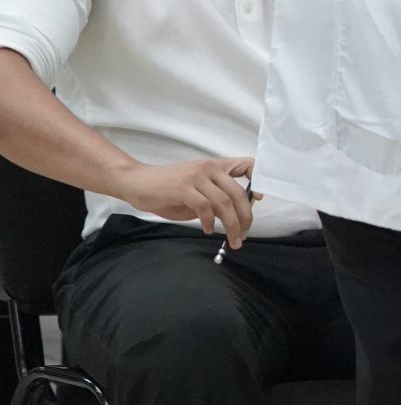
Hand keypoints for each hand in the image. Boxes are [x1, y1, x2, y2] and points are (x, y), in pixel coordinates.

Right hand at [117, 156, 256, 248]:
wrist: (136, 182)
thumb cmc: (167, 188)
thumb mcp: (197, 189)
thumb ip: (215, 197)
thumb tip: (234, 214)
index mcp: (215, 166)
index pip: (247, 164)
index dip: (258, 179)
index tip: (260, 198)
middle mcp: (209, 168)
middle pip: (239, 193)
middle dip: (246, 217)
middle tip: (245, 234)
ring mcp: (196, 177)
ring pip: (224, 203)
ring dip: (231, 225)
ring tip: (232, 239)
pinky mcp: (183, 188)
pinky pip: (205, 207)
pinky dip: (209, 222)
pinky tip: (208, 230)